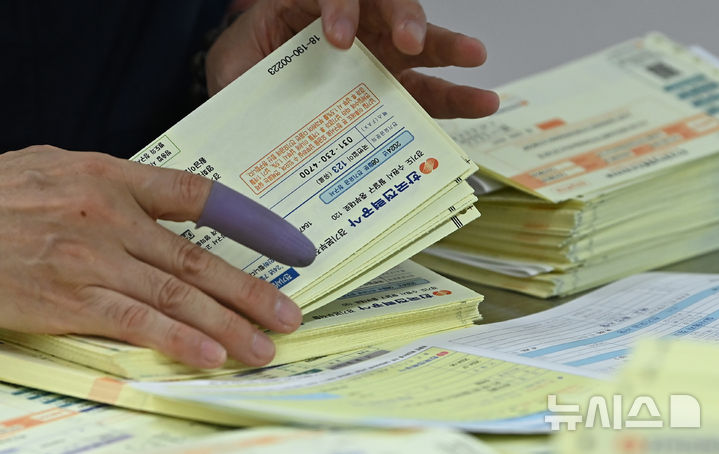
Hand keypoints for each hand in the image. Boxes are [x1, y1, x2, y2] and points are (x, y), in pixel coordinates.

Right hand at [0, 146, 305, 368]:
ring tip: (263, 345)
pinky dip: (176, 340)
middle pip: (197, 259)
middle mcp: (110, 219)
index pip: (197, 195)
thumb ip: (118, 185)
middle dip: (250, 291)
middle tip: (289, 315)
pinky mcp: (67, 300)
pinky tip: (210, 354)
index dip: (250, 220)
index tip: (289, 247)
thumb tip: (166, 202)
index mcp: (112, 178)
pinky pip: (134, 322)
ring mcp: (91, 261)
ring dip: (226, 324)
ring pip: (175, 295)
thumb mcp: (59, 167)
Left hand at [206, 0, 498, 117]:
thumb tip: (250, 104)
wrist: (253, 97)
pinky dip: (452, 94)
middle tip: (410, 40)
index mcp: (305, 8)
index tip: (337, 39)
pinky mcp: (392, 85)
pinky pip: (426, 87)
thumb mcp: (232, 66)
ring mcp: (376, 54)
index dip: (339, 7)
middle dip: (402, 19)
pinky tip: (480, 99)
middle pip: (386, 6)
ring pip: (418, 42)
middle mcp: (350, 25)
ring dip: (446, 47)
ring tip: (474, 55)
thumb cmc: (247, 75)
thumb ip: (240, 72)